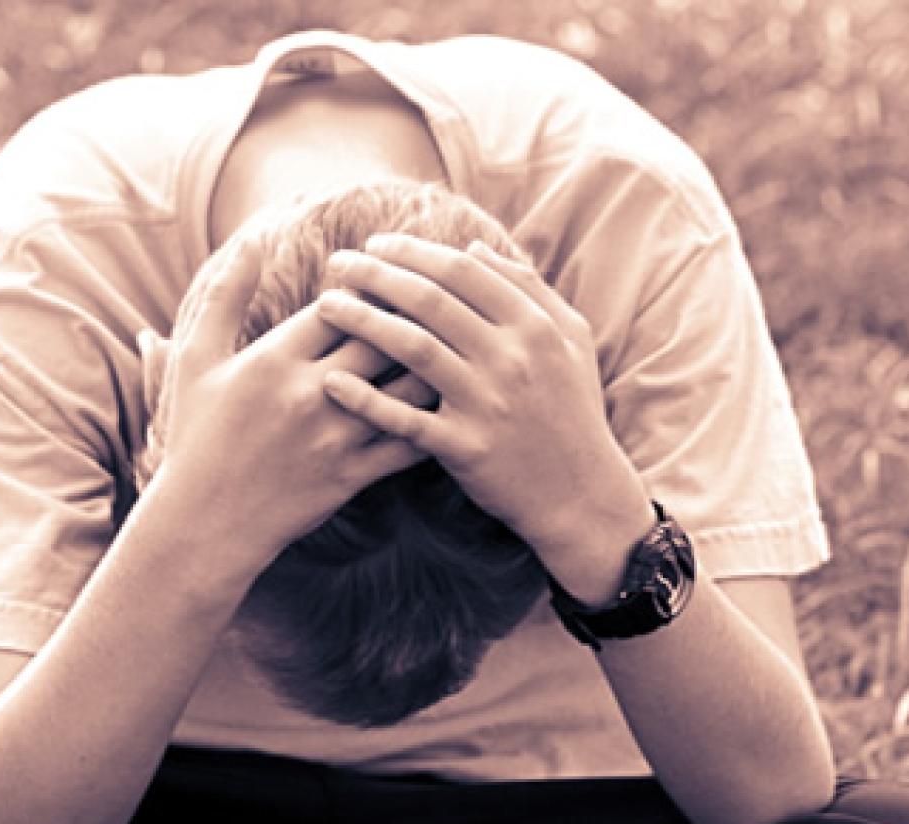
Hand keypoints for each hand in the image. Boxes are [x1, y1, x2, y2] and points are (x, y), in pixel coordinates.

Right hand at [153, 234, 431, 559]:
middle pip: (384, 337)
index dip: (369, 281)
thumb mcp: (197, 360)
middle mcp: (311, 394)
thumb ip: (224, 297)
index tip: (387, 268)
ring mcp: (336, 438)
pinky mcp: (352, 476)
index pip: (341, 304)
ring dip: (437, 360)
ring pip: (407, 387)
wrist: (205, 524)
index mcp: (274, 360)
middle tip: (440, 293)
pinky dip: (438, 418)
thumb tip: (252, 241)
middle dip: (415, 311)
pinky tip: (457, 398)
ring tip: (457, 338)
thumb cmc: (196, 437)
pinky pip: (409, 442)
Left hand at [314, 234, 651, 585]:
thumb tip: (473, 247)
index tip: (376, 244)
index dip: (412, 251)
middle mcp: (510, 358)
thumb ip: (528, 289)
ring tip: (326, 305)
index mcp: (533, 326)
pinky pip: (406, 419)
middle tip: (336, 263)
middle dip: (376, 274)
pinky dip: (366, 400)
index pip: (462, 270)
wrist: (582, 494)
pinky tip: (331, 382)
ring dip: (362, 321)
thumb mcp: (570, 340)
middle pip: (429, 300)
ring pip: (412, 347)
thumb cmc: (572, 410)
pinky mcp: (465, 448)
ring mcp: (486, 403)